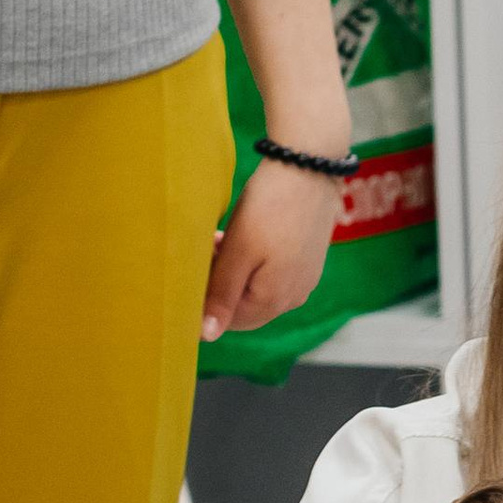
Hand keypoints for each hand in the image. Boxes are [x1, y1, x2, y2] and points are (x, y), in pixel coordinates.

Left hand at [201, 158, 342, 343]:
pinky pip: (273, 273)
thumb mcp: (238, 251)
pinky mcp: (308, 261)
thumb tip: (207, 336)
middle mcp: (293, 298)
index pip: (229, 321)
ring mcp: (304, 280)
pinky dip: (254, 261)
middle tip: (208, 249)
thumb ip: (221, 295)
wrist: (308, 167)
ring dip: (235, 271)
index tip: (193, 268)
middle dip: (221, 285)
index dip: (207, 299)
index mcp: (274, 301)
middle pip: (245, 306)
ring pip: (257, 288)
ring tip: (223, 239)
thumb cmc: (270, 207)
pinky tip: (246, 235)